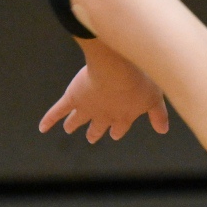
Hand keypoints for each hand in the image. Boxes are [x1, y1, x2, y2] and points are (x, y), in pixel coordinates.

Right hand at [38, 41, 169, 143]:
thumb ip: (159, 115)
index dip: (117, 130)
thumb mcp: (155, 98)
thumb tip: (163, 131)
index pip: (120, 126)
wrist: (119, 69)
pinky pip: (58, 111)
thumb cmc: (141, 80)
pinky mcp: (73, 98)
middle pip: (98, 127)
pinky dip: (49, 120)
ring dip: (73, 125)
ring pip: (77, 120)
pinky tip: (42, 128)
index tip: (114, 134)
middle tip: (91, 137)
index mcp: (124, 116)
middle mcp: (104, 116)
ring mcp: (87, 108)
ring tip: (69, 129)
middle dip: (95, 132)